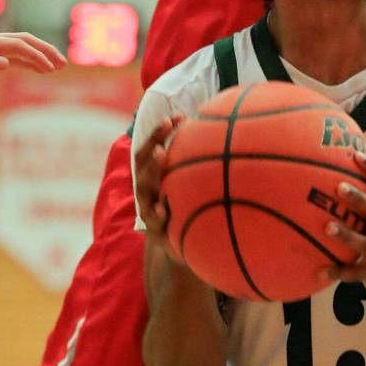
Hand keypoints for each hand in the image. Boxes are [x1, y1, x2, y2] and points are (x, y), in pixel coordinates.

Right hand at [134, 115, 183, 250]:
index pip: (152, 149)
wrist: (176, 249)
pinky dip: (158, 213)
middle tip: (167, 123)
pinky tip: (165, 210)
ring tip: (162, 153)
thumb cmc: (184, 211)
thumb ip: (194, 171)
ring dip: (152, 168)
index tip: (178, 116)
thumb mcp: (186, 190)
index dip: (160, 132)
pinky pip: (153, 220)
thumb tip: (222, 140)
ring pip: (143, 187)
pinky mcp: (154, 229)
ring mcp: (148, 207)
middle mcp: (148, 189)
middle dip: (154, 139)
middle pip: (143, 161)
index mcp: (154, 178)